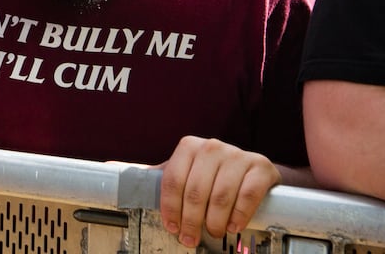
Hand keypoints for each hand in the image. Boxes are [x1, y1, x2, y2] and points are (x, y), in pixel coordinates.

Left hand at [157, 135, 279, 247]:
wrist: (254, 171)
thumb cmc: (214, 173)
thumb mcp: (189, 170)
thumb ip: (165, 176)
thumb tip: (123, 175)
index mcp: (189, 146)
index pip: (173, 180)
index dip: (170, 208)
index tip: (172, 227)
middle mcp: (212, 146)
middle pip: (195, 191)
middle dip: (191, 221)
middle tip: (190, 238)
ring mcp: (238, 155)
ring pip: (220, 196)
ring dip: (215, 221)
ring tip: (213, 233)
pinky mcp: (261, 167)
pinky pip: (247, 196)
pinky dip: (238, 215)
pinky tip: (233, 226)